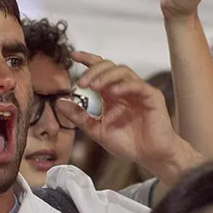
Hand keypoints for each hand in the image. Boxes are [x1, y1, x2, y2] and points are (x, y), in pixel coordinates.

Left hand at [56, 52, 181, 167]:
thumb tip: (60, 102)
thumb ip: (79, 116)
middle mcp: (125, 88)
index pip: (100, 69)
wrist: (150, 156)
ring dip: (106, 76)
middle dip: (93, 71)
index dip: (88, 60)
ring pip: (123, 71)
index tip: (73, 56)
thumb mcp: (97, 130)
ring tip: (94, 86)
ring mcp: (139, 91)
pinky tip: (112, 92)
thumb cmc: (128, 143)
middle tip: (82, 83)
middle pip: (109, 66)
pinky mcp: (152, 97)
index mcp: (111, 93)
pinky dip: (123, 86)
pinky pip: (137, 85)